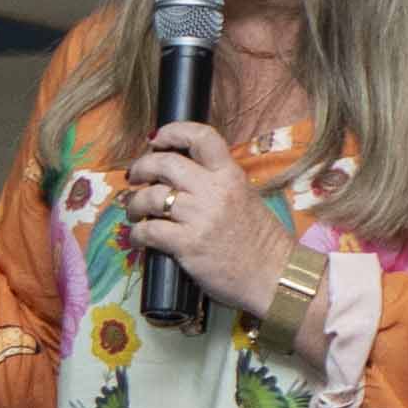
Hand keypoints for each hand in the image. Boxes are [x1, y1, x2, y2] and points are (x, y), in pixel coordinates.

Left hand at [121, 120, 296, 312]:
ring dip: (134, 203)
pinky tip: (138, 238)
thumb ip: (217, 184)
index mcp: (230, 175)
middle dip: (142, 167)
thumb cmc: (260, 242)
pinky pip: (149, 230)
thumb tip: (182, 177)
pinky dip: (137, 233)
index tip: (156, 139)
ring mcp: (200, 216)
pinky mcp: (188, 244)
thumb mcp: (244, 198)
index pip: (201, 137)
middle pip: (165, 163)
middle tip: (135, 177)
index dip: (173, 131)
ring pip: (151, 196)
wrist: (274, 276)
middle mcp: (214, 190)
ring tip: (133, 211)